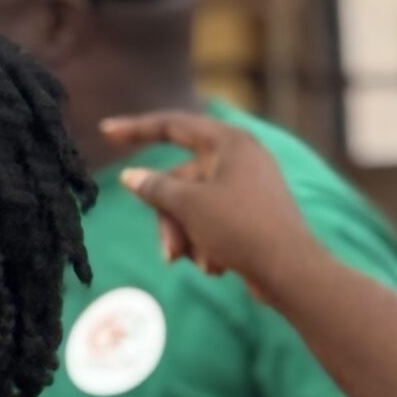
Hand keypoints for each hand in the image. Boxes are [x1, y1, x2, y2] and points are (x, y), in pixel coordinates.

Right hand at [102, 111, 312, 301]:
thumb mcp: (189, 205)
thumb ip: (156, 188)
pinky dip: (209, 243)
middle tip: (170, 253)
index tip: (106, 130)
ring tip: (203, 263)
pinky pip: (215, 222)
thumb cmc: (241, 228)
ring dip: (189, 237)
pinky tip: (220, 266)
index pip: (173, 125)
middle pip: (181, 181)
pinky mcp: (253, 214)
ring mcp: (249, 186)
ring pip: (195, 207)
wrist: (290, 270)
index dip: (136, 128)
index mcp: (229, 141)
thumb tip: (131, 176)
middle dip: (171, 220)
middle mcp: (240, 157)